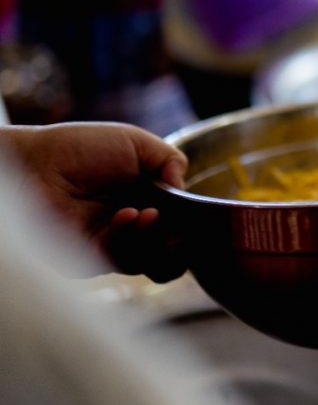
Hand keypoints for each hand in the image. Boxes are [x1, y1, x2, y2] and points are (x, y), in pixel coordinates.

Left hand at [4, 123, 188, 281]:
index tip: (198, 218)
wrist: (32, 164)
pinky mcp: (93, 259)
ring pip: (152, 262)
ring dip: (157, 239)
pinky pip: (123, 260)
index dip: (194, 227)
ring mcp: (116, 245)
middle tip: (181, 231)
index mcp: (149, 200)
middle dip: (182, 245)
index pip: (182, 225)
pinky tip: (127, 215)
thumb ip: (171, 160)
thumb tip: (183, 189)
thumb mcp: (136, 143)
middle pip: (173, 252)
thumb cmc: (79, 148)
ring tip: (149, 215)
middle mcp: (135, 226)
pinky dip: (131, 238)